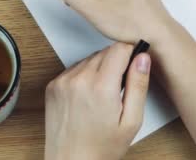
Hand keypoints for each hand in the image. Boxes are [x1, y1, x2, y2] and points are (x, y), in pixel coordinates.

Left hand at [44, 43, 150, 159]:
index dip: (130, 53)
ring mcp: (63, 81)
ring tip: (102, 94)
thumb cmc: (102, 147)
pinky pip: (74, 69)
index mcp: (101, 86)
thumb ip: (138, 85)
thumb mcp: (131, 121)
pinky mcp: (53, 85)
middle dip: (116, 63)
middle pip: (104, 52)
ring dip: (99, 69)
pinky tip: (88, 96)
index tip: (134, 64)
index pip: (119, 48)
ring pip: (89, 59)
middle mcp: (79, 79)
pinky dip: (83, 76)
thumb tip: (143, 58)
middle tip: (119, 88)